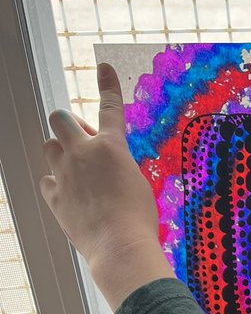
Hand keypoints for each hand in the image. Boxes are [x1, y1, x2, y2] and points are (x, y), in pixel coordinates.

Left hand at [40, 63, 173, 307]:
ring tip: (77, 173)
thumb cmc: (139, 220)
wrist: (120, 247)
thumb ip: (118, 167)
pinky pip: (47, 180)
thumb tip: (104, 166)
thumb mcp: (137, 185)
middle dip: (69, 125)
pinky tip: (71, 197)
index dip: (107, 85)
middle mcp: (83, 154)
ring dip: (61, 153)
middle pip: (60, 119)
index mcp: (111, 148)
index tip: (103, 66)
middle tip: (83, 143)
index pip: (110, 108)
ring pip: (50, 147)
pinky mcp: (54, 197)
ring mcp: (65, 174)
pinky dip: (57, 185)